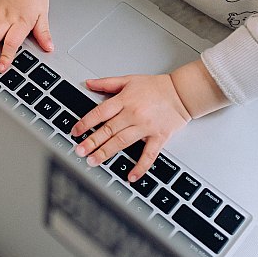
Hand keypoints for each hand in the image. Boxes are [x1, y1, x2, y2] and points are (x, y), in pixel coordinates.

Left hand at [71, 60, 230, 181]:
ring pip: (122, 142)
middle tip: (79, 151)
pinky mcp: (159, 137)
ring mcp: (146, 127)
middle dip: (91, 142)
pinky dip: (140, 167)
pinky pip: (149, 155)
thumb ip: (107, 83)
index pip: (100, 113)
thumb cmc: (156, 86)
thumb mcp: (129, 79)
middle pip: (108, 130)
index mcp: (124, 100)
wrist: (182, 92)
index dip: (85, 123)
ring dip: (106, 152)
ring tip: (93, 161)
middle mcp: (133, 114)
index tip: (75, 132)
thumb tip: (88, 83)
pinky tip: (131, 176)